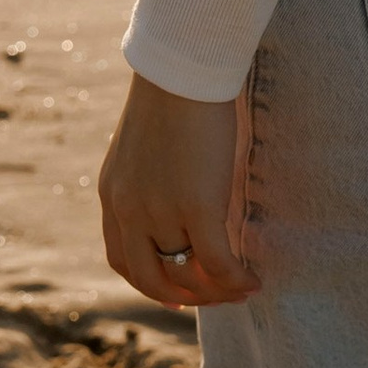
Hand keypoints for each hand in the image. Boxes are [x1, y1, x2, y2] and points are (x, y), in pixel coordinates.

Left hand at [98, 71, 258, 307]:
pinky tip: (254, 280)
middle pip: (148, 278)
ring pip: (183, 276)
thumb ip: (158, 175)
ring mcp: (158, 211)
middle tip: (214, 298)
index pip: (122, 258)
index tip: (176, 294)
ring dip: (213, 293)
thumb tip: (186, 190)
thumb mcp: (150, 143)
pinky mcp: (195, 206)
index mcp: (114, 194)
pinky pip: (217, 262)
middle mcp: (128, 209)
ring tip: (241, 289)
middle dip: (183, 297)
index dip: (150, 283)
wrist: (184, 69)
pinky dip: (236, 279)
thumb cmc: (175, 93)